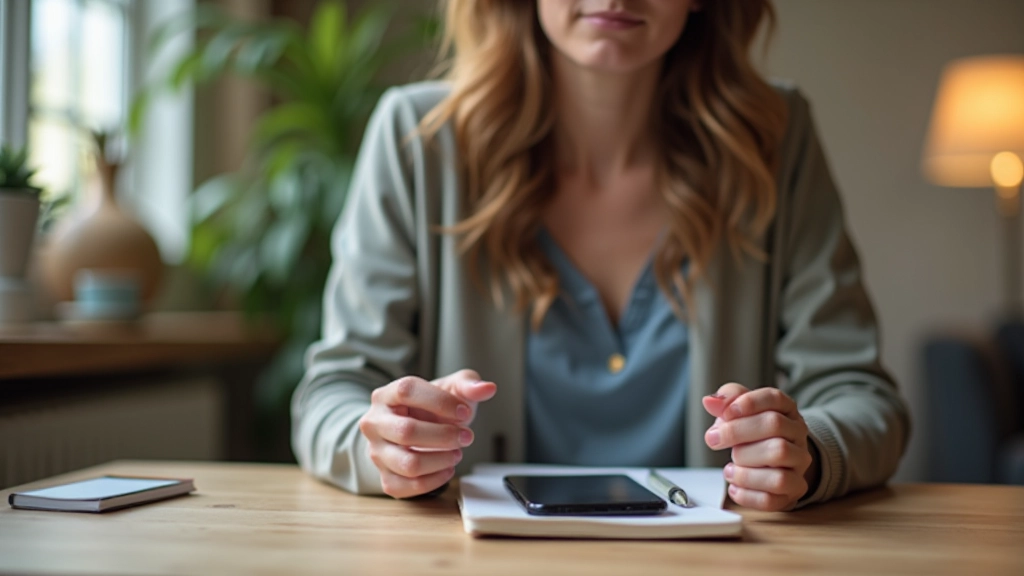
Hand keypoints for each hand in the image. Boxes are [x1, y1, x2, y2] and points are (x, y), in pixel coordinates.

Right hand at [358, 369, 496, 498]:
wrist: (416, 430)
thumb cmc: (432, 408)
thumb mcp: (451, 389)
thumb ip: (469, 384)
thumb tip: (487, 388)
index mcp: (385, 395)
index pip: (407, 390)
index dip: (440, 401)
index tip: (464, 411)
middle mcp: (374, 423)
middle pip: (407, 431)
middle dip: (445, 436)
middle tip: (467, 436)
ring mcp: (377, 452)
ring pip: (408, 464)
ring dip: (441, 460)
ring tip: (457, 453)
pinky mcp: (386, 477)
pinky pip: (409, 486)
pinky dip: (435, 481)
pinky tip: (447, 469)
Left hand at [702, 383, 815, 510]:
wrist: (779, 465)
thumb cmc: (755, 434)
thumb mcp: (742, 412)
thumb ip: (727, 401)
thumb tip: (710, 401)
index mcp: (786, 410)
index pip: (774, 398)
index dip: (748, 403)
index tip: (726, 414)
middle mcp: (797, 434)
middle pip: (774, 424)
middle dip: (737, 432)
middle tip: (714, 439)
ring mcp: (799, 463)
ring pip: (778, 456)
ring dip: (745, 465)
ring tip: (729, 469)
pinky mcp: (794, 490)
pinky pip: (772, 496)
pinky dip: (746, 494)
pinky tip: (734, 487)